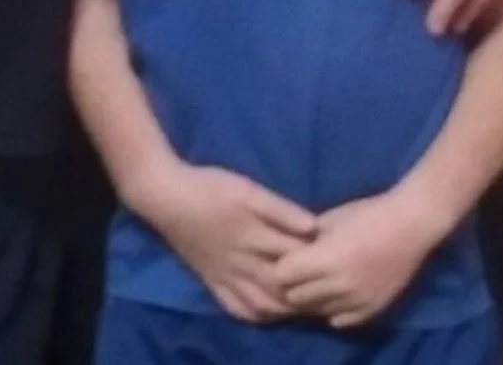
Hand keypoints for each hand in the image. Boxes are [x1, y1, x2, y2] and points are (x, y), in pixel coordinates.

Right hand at [131, 161, 317, 324]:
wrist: (165, 196)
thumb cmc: (208, 186)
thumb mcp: (247, 189)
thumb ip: (280, 210)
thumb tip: (314, 227)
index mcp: (254, 240)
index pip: (295, 261)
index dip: (318, 264)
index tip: (337, 261)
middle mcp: (243, 265)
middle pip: (282, 290)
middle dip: (307, 292)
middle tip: (328, 288)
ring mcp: (226, 278)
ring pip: (263, 305)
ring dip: (285, 309)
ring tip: (305, 304)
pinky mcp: (212, 281)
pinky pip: (237, 308)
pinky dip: (257, 315)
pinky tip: (268, 311)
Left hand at [275, 191, 438, 327]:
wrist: (410, 226)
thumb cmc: (368, 214)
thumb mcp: (330, 219)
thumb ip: (307, 239)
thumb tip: (288, 251)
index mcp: (326, 258)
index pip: (282, 276)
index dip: (281, 267)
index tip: (286, 259)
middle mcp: (339, 285)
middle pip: (296, 298)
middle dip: (292, 285)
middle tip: (299, 273)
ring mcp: (357, 301)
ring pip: (317, 312)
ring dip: (313, 299)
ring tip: (319, 283)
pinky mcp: (372, 310)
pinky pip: (340, 321)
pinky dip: (333, 310)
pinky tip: (337, 294)